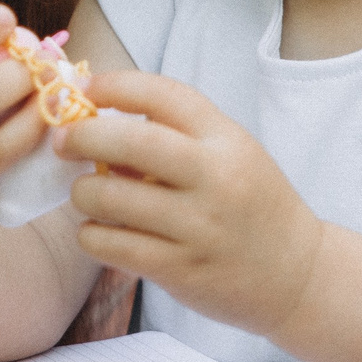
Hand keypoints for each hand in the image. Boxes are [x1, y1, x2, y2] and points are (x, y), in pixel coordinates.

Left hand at [59, 72, 323, 339]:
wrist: (298, 276)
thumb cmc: (252, 205)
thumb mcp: (231, 154)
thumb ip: (176, 135)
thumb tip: (95, 120)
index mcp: (226, 140)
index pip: (163, 94)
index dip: (115, 85)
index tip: (83, 88)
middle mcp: (215, 178)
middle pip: (131, 142)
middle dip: (82, 135)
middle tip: (63, 141)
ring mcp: (198, 227)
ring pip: (111, 197)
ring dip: (82, 192)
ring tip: (84, 193)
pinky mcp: (181, 270)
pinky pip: (113, 245)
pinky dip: (91, 235)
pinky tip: (97, 231)